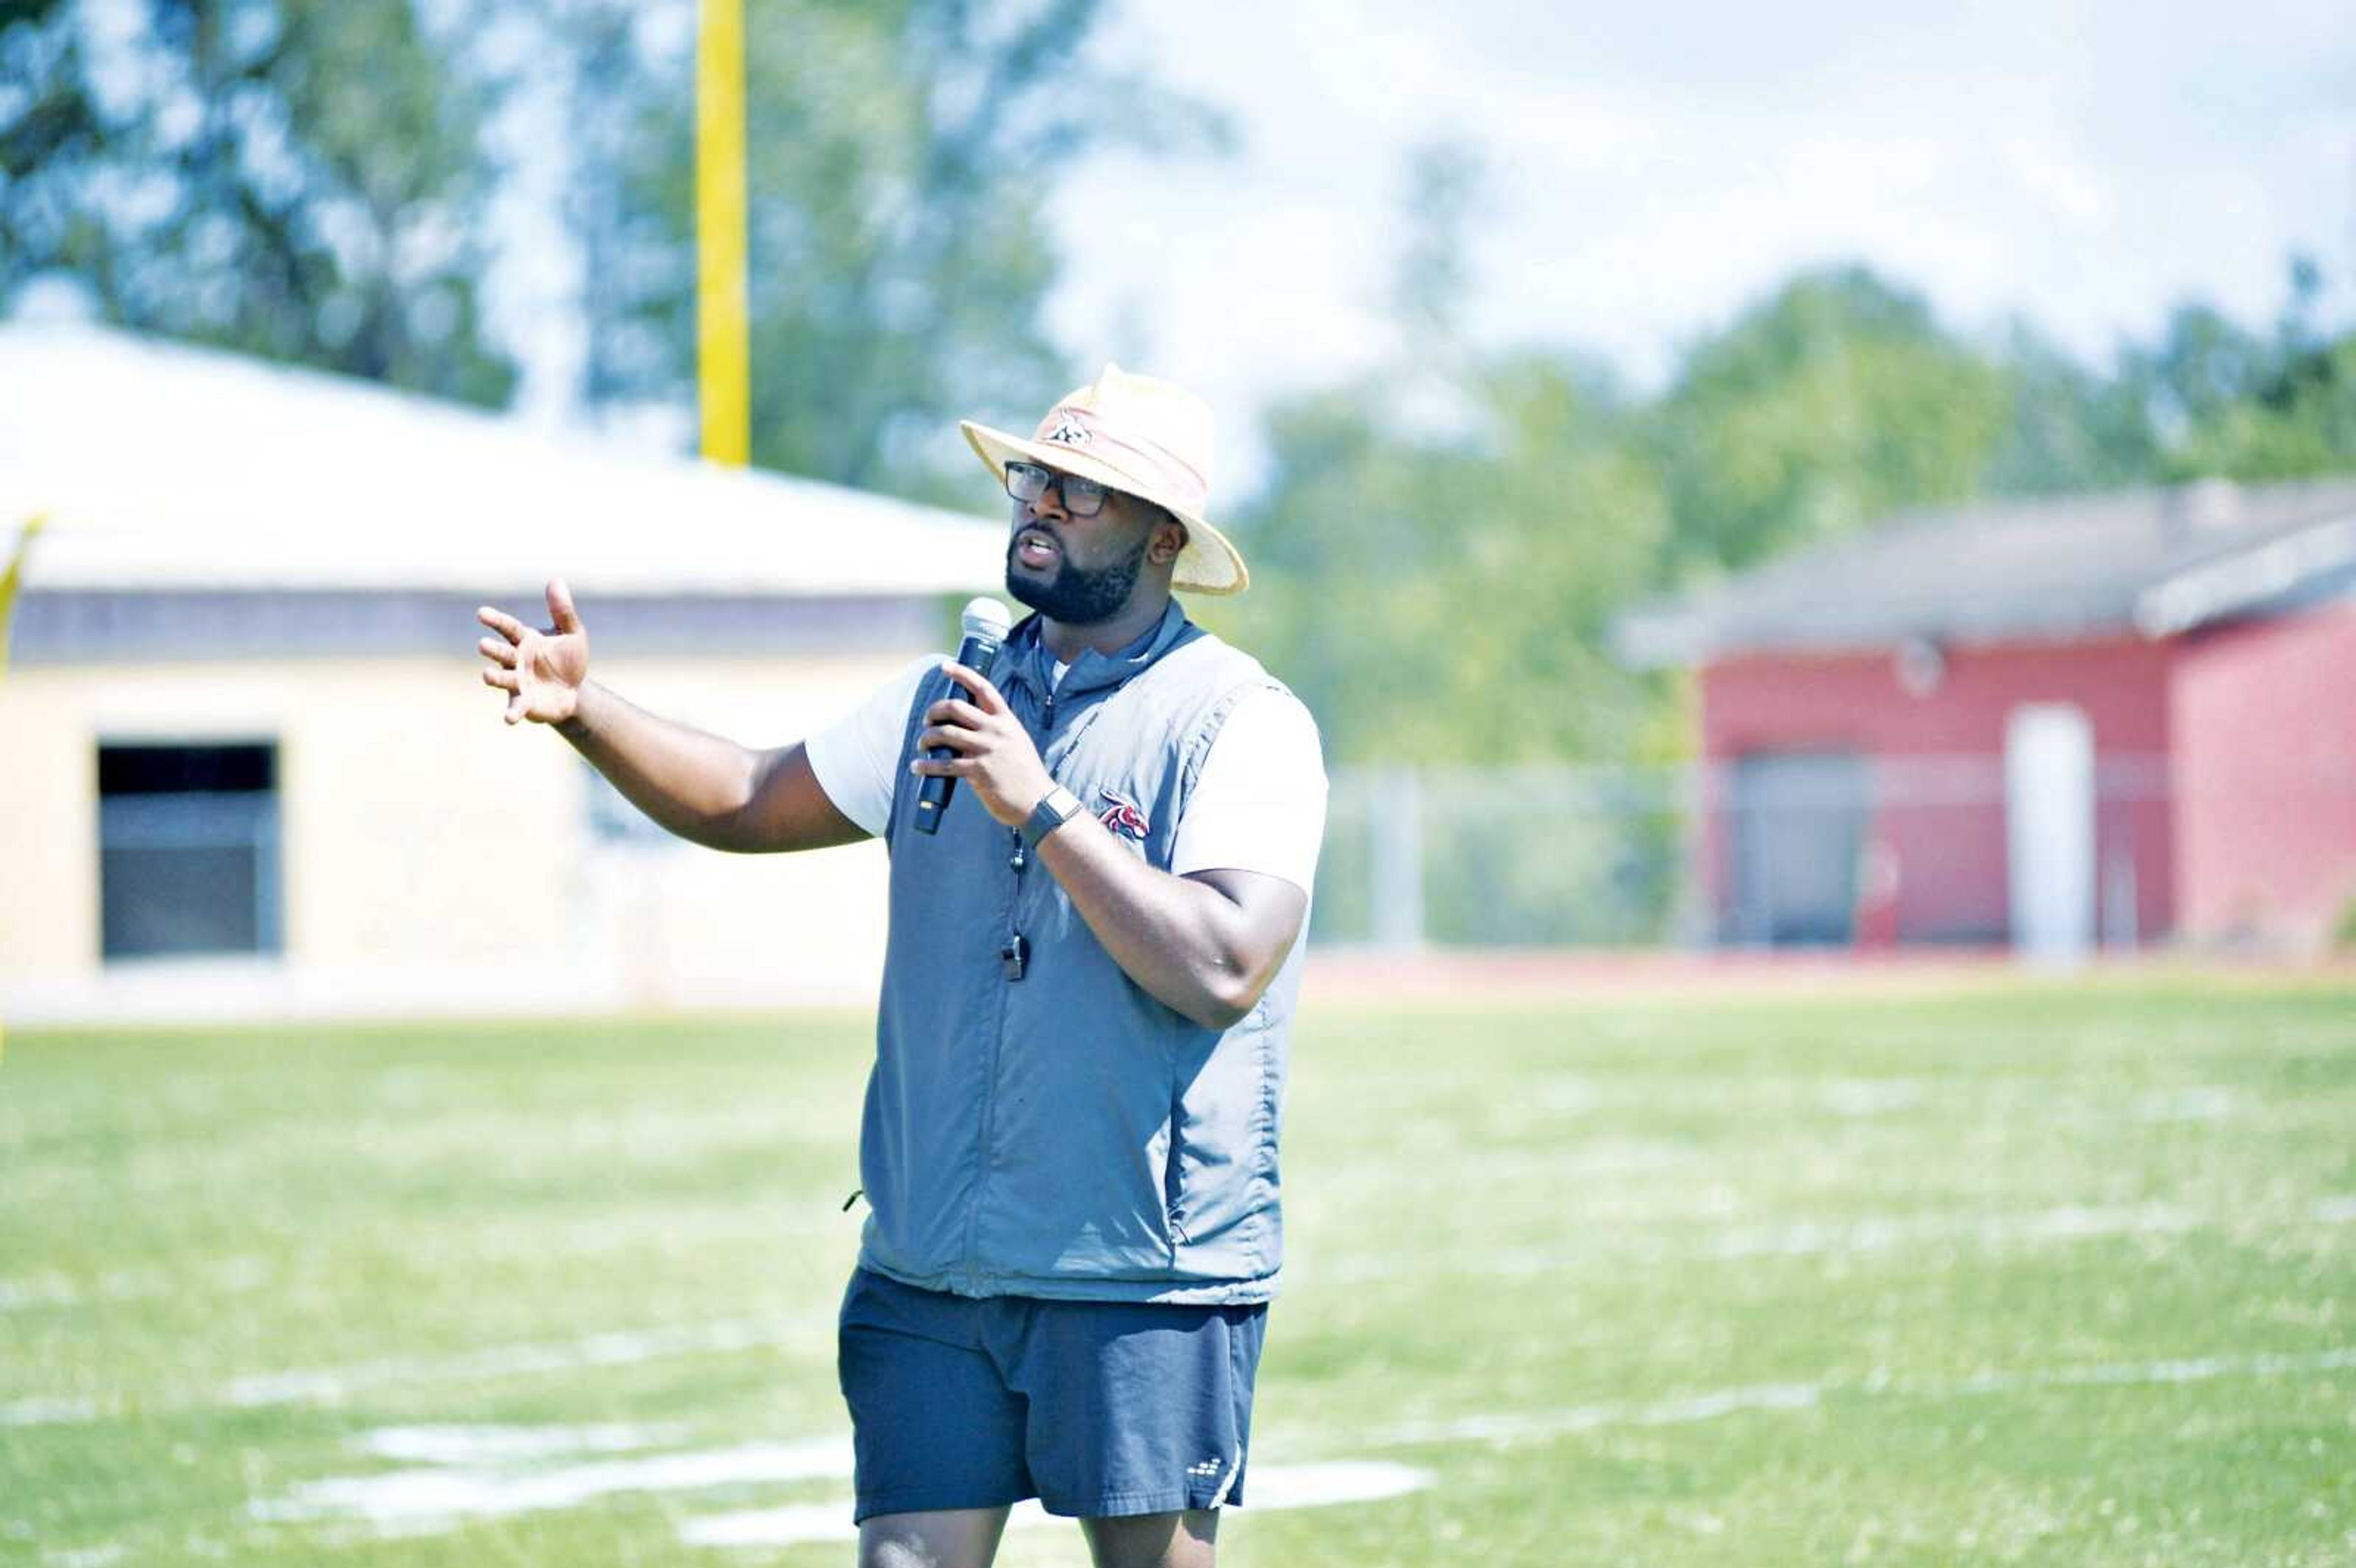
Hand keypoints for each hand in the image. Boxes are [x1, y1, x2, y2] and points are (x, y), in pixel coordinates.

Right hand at [477, 579, 589, 725]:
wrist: (575, 691)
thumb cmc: (568, 659)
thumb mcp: (572, 633)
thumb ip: (563, 611)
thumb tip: (556, 580)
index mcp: (525, 640)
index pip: (507, 627)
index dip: (495, 620)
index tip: (481, 613)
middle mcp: (516, 660)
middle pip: (501, 653)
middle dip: (492, 649)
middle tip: (483, 645)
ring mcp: (518, 682)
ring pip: (502, 679)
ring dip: (494, 677)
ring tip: (487, 674)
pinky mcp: (524, 703)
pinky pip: (516, 708)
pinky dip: (512, 713)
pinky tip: (508, 719)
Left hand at [908, 662, 1054, 827]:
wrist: (1037, 801)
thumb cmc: (1025, 774)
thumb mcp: (1016, 742)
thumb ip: (996, 732)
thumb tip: (967, 731)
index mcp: (1006, 720)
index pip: (983, 689)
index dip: (962, 674)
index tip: (945, 666)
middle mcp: (996, 730)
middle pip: (956, 707)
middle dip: (935, 711)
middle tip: (927, 721)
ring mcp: (987, 749)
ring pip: (946, 733)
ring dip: (927, 737)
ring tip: (921, 745)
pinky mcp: (979, 771)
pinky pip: (945, 764)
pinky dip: (927, 765)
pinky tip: (918, 767)